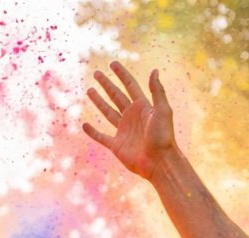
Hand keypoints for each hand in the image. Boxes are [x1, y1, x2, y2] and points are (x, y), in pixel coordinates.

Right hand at [83, 62, 177, 180]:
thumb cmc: (163, 137)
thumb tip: (155, 70)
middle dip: (107, 84)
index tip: (112, 63)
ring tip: (90, 90)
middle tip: (97, 73)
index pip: (130, 86)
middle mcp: (132, 117)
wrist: (160, 162)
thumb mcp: (163, 111)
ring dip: (99, 101)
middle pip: (116, 96)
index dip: (122, 74)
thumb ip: (157, 91)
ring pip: (108, 112)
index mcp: (143, 107)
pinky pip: (102, 137)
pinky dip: (93, 132)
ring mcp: (124, 131)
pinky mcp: (117, 146)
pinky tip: (84, 125)